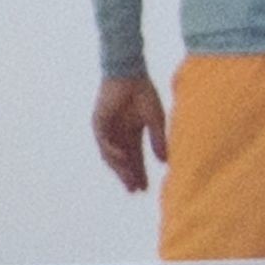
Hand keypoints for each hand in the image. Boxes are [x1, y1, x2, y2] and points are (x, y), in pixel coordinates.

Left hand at [92, 73, 167, 191]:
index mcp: (132, 133)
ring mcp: (108, 130)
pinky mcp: (99, 123)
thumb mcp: (156, 119)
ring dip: (120, 168)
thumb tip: (165, 161)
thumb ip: (158, 139)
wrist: (129, 74)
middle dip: (129, 175)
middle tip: (135, 190)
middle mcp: (118, 135)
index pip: (136, 158)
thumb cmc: (143, 93)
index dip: (140, 173)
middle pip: (123, 161)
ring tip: (129, 181)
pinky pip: (104, 142)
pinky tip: (122, 159)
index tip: (145, 189)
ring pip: (112, 155)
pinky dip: (112, 152)